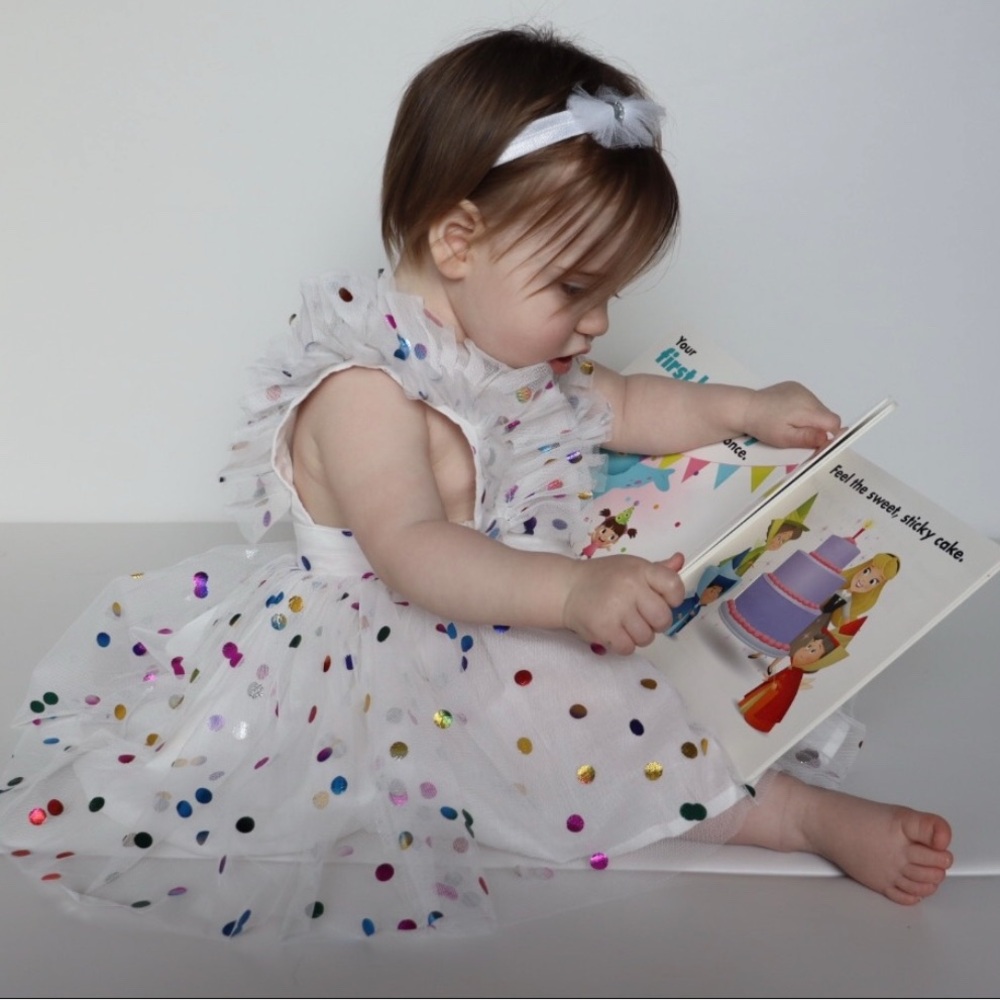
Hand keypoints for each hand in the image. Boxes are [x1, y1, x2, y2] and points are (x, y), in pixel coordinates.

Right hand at [563, 552, 685, 654]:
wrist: (566, 588)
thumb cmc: (602, 578)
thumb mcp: (630, 567)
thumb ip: (658, 569)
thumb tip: (680, 560)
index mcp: (639, 569)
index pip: (673, 586)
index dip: (674, 598)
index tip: (663, 601)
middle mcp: (630, 587)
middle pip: (663, 618)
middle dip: (655, 623)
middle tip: (641, 617)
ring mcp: (616, 609)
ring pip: (646, 637)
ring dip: (638, 636)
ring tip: (624, 624)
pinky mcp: (604, 628)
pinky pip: (628, 648)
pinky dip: (623, 645)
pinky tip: (614, 632)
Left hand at [744, 382, 840, 449]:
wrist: (744, 408)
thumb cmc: (763, 426)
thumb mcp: (785, 438)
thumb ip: (808, 438)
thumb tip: (828, 437)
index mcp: (808, 409)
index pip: (833, 423)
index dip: (829, 435)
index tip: (817, 443)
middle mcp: (808, 396)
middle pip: (826, 416)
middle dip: (818, 427)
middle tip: (798, 435)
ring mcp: (801, 389)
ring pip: (817, 408)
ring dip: (810, 419)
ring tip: (790, 425)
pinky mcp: (794, 386)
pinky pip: (807, 400)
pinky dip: (802, 409)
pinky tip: (787, 414)